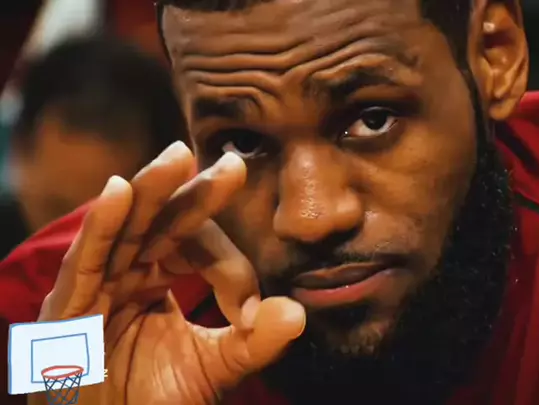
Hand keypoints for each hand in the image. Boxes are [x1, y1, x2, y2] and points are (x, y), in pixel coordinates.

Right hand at [31, 141, 305, 404]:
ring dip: (151, 192)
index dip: (229, 269)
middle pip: (161, 221)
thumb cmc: (153, 401)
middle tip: (231, 164)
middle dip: (192, 191)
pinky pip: (87, 260)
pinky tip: (122, 190)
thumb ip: (254, 341)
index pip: (197, 249)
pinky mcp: (67, 308)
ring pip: (125, 228)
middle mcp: (126, 273)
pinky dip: (103, 225)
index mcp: (156, 279)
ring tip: (179, 157)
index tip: (249, 308)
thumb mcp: (214, 367)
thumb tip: (297, 311)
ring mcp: (96, 287)